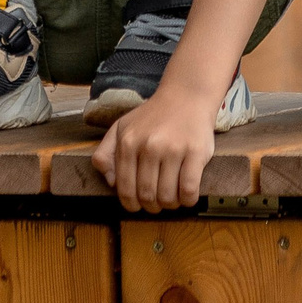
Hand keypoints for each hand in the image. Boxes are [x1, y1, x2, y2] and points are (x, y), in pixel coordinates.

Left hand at [91, 87, 216, 212]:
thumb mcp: (121, 128)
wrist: (186, 96)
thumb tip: (111, 183)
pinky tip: (187, 196)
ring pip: (167, 196)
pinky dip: (187, 200)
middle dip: (151, 206)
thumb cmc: (153, 116)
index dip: (131, 204)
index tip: (139, 206)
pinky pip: (189, 189)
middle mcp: (149, 146)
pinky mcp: (196, 152)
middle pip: (147, 196)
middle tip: (157, 203)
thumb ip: (105, 154)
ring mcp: (174, 149)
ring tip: (172, 199)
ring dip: (169, 205)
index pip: (125, 189)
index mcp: (128, 143)